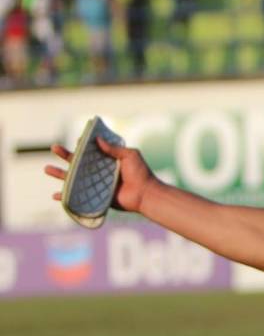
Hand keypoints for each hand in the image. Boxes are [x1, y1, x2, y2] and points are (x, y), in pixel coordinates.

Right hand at [44, 137, 158, 213]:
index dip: (83, 145)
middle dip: (65, 155)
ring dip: (60, 174)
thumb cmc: (141, 173)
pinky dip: (66, 197)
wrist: (145, 194)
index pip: (91, 151)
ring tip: (47, 169)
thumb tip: (97, 139)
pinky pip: (78, 197)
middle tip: (54, 148)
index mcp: (107, 160)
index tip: (78, 140)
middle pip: (78, 162)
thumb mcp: (130, 155)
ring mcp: (97, 185)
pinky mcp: (96, 197)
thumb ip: (114, 148)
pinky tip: (56, 195)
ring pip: (74, 178)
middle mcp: (100, 172)